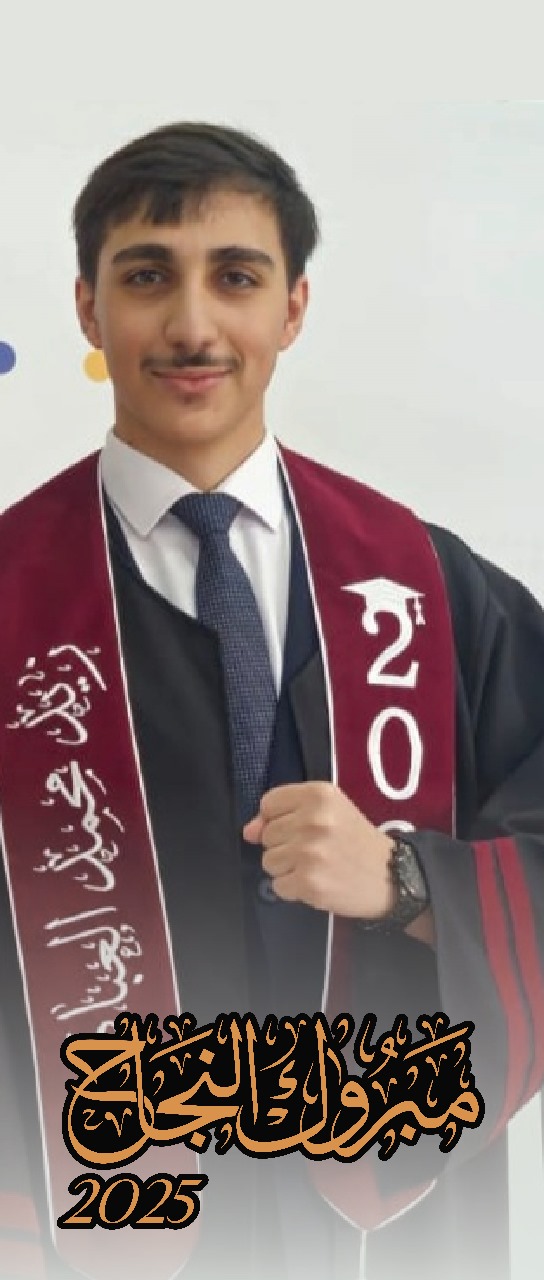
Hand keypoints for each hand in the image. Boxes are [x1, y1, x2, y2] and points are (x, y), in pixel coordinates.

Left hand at [243, 781, 395, 918]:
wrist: (392, 876)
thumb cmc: (355, 840)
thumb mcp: (328, 812)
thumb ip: (284, 814)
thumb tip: (248, 831)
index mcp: (319, 794)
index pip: (269, 803)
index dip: (279, 819)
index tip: (302, 827)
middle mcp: (313, 820)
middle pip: (266, 835)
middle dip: (285, 846)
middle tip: (316, 849)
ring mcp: (310, 852)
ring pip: (268, 861)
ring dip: (287, 869)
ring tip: (316, 866)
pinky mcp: (309, 882)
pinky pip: (278, 886)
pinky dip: (293, 889)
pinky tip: (317, 882)